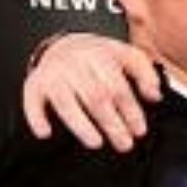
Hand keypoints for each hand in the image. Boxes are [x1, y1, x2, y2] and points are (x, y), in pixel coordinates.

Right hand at [23, 34, 161, 150]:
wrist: (63, 43)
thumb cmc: (98, 56)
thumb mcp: (126, 56)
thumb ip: (145, 73)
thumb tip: (155, 95)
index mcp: (101, 56)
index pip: (118, 88)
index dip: (130, 111)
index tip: (139, 130)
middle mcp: (76, 65)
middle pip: (95, 97)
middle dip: (111, 123)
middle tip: (124, 143)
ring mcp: (54, 74)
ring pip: (66, 102)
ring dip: (80, 125)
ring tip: (96, 142)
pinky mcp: (35, 84)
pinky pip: (31, 101)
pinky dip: (36, 117)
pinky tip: (45, 133)